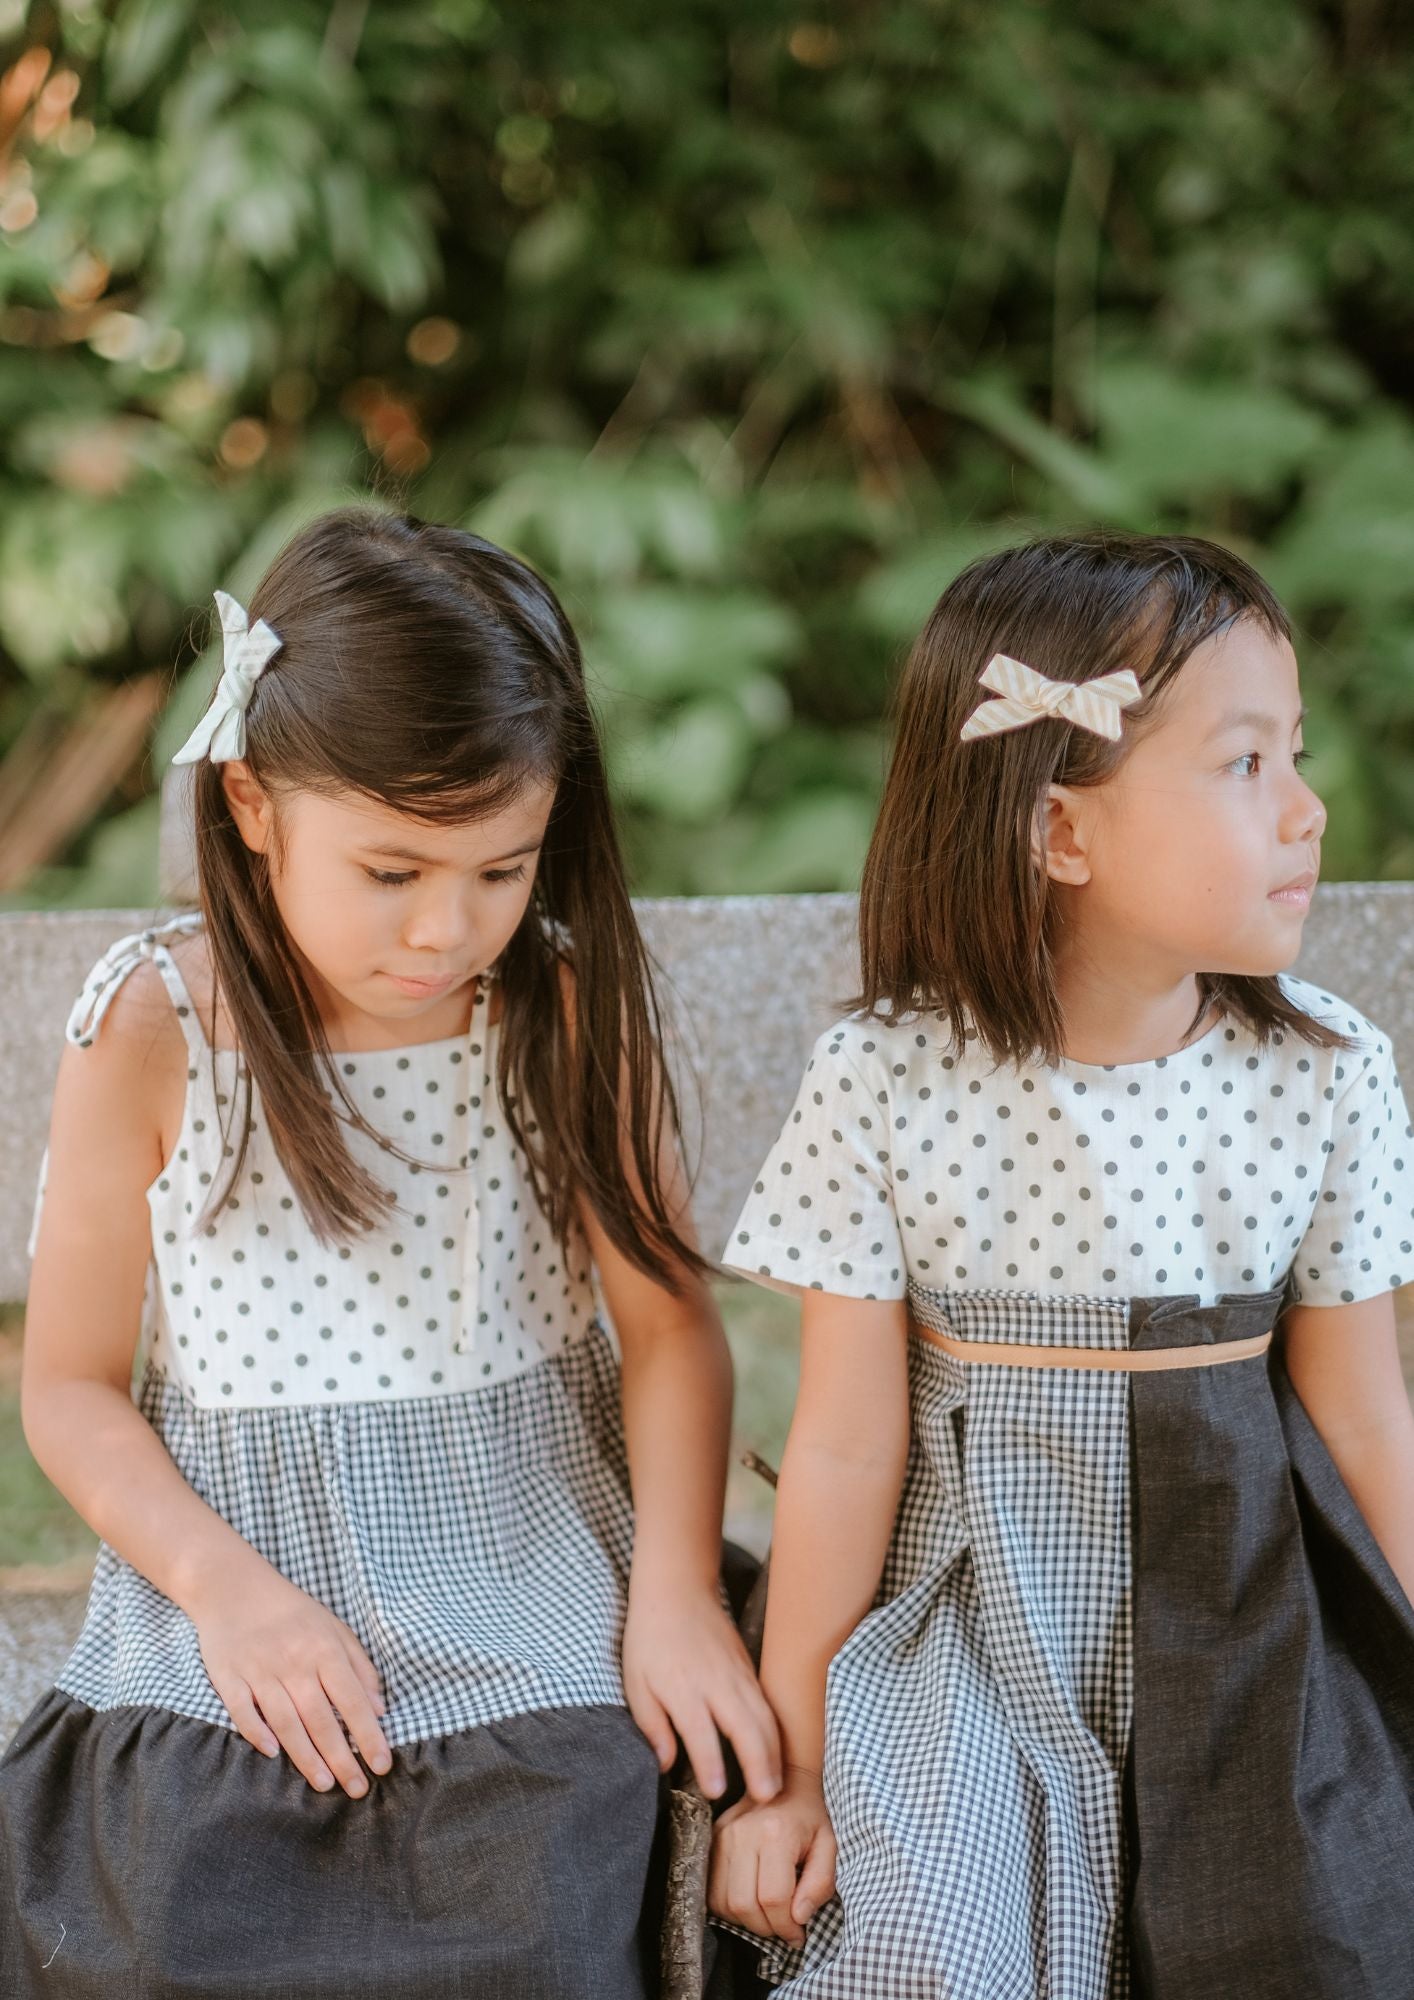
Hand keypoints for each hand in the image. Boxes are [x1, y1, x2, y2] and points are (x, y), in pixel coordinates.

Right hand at [194, 1559, 392, 1796]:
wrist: (235, 1586)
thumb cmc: (292, 1612)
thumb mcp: (334, 1628)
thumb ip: (359, 1666)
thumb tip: (380, 1709)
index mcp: (324, 1649)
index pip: (352, 1700)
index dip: (369, 1734)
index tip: (382, 1765)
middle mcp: (294, 1662)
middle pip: (321, 1719)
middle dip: (342, 1758)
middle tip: (357, 1789)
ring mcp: (259, 1670)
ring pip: (286, 1722)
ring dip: (306, 1756)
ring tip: (324, 1784)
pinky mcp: (229, 1676)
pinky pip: (243, 1711)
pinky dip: (257, 1733)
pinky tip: (273, 1755)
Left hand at [622, 1581, 781, 1802]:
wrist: (677, 1590)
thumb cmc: (650, 1639)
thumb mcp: (636, 1683)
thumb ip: (651, 1725)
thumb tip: (664, 1764)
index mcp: (683, 1688)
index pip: (700, 1732)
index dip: (710, 1764)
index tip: (717, 1792)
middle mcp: (717, 1683)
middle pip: (746, 1726)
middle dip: (759, 1764)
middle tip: (766, 1798)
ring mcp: (738, 1674)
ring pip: (765, 1717)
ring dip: (774, 1753)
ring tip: (776, 1786)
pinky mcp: (748, 1668)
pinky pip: (767, 1705)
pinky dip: (776, 1733)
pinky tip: (777, 1754)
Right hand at [709, 1765, 835, 1943]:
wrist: (786, 1779)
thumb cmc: (810, 1817)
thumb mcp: (829, 1847)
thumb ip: (819, 1884)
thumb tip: (799, 1917)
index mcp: (776, 1833)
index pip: (773, 1898)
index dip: (786, 1926)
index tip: (797, 1933)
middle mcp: (743, 1833)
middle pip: (744, 1905)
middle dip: (766, 1928)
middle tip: (783, 1928)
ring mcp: (723, 1835)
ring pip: (723, 1902)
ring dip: (746, 1921)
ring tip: (767, 1916)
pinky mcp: (712, 1838)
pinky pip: (711, 1890)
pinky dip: (728, 1908)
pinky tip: (749, 1903)